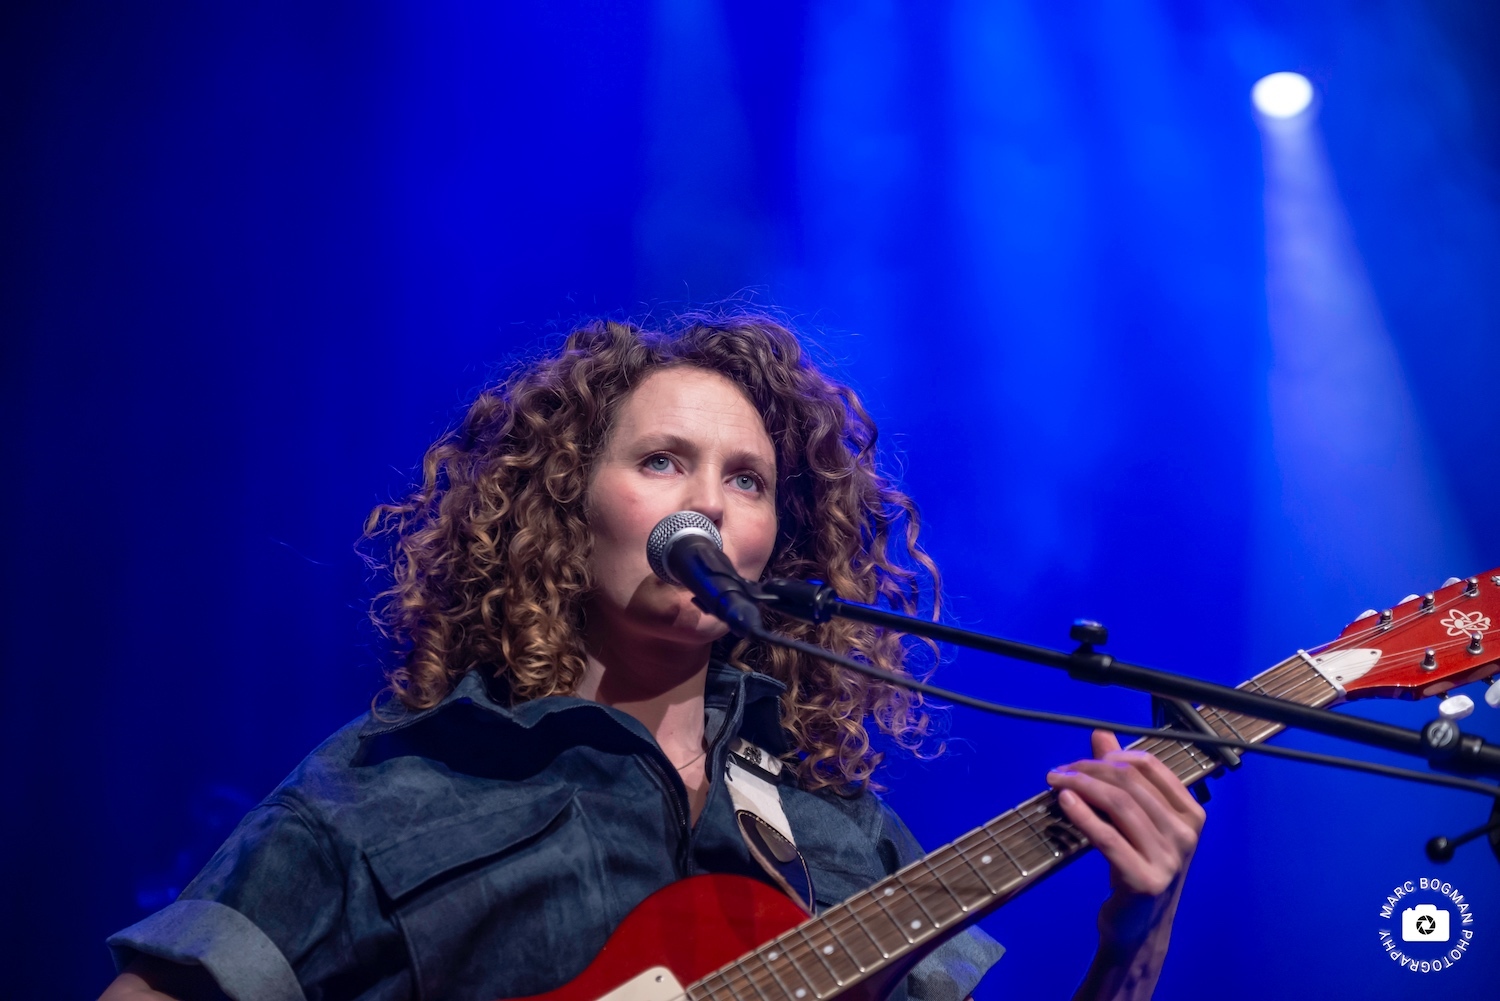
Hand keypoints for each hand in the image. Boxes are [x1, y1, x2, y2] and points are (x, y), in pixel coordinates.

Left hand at [1047, 729, 1204, 949]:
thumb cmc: (1138, 868)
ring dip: (1081, 785)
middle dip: (1089, 769)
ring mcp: (1168, 860)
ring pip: (1119, 805)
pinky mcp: (1144, 881)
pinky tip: (1064, 801)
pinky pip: (1108, 837)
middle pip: (1131, 784)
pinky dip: (1083, 814)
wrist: (1139, 929)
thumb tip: (1101, 734)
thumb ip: (1121, 778)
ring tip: (1056, 780)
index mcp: (1192, 815)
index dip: (1113, 755)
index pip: (1150, 767)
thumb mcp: (1135, 822)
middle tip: (1059, 770)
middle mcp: (1186, 835)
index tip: (1083, 758)